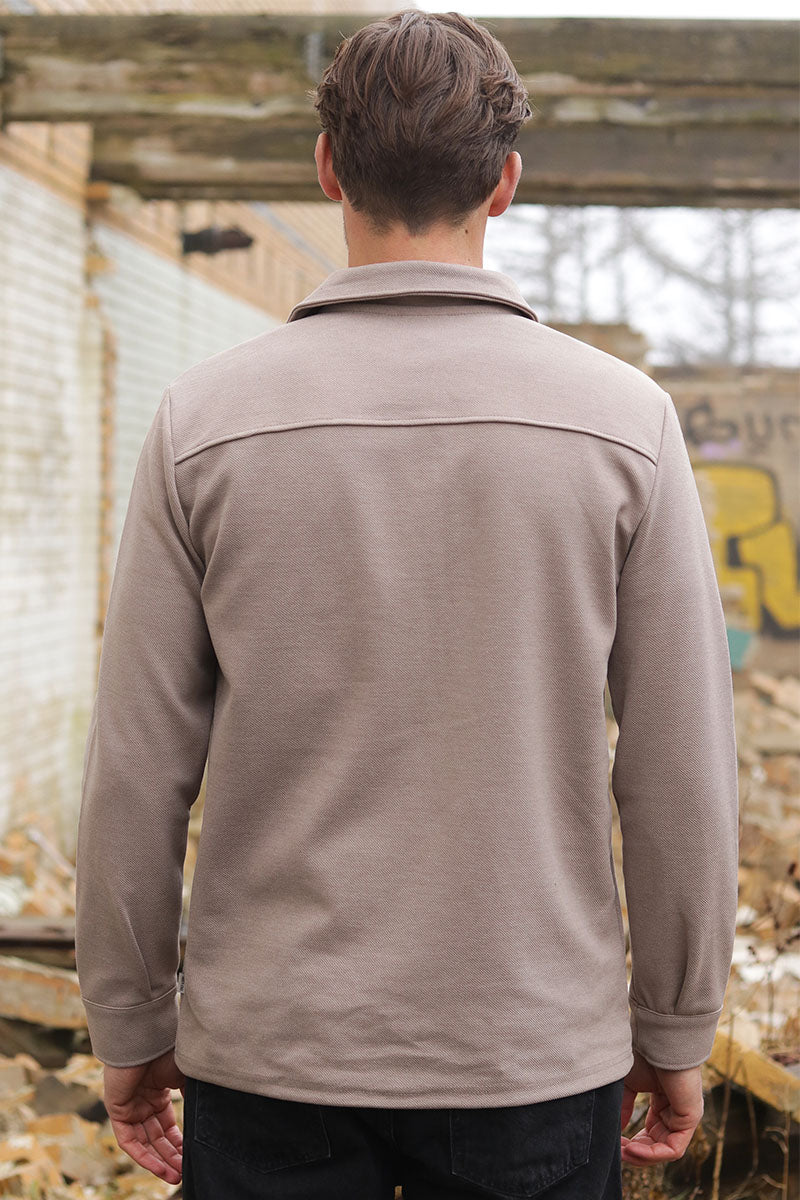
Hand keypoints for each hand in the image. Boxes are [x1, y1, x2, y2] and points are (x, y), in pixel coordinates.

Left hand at [102, 1046, 185, 1183]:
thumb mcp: (186, 1078)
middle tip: (184, 1173)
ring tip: (175, 1176)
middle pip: (156, 1138)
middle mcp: (143, 1103)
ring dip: (159, 1161)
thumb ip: (193, 1097)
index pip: (167, 1127)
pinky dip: (143, 1156)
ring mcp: (129, 1108)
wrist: (146, 1040)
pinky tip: (159, 1168)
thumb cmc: (167, 1053)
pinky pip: (129, 1141)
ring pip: (144, 1143)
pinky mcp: (117, 1111)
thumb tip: (209, 1115)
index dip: (179, 1143)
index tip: (192, 1157)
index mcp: (158, 1094)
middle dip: (170, 1156)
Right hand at [620, 1049, 704, 1166]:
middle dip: (635, 1152)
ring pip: (665, 1150)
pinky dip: (653, 1154)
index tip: (613, 1143)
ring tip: (622, 1152)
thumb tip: (615, 1130)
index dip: (632, 1143)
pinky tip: (633, 1148)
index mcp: (663, 1103)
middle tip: (616, 1152)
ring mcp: (685, 1116)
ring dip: (642, 1156)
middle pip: (657, 1145)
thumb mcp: (628, 1084)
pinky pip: (674, 1149)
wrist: (656, 1040)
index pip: (651, 1134)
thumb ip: (623, 1107)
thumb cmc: (642, 1055)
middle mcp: (676, 1112)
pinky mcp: (691, 1118)